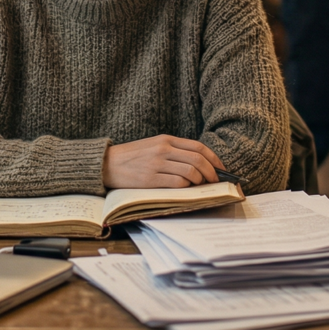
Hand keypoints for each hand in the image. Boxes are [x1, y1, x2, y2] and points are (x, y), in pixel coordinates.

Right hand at [102, 135, 225, 188]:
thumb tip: (199, 163)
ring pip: (191, 172)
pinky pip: (177, 184)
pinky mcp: (151, 179)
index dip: (214, 158)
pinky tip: (185, 189)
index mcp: (166, 139)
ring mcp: (157, 164)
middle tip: (215, 181)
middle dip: (211, 172)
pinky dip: (186, 188)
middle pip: (198, 160)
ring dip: (200, 181)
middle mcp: (163, 149)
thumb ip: (174, 151)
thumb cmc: (132, 156)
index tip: (221, 168)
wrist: (107, 163)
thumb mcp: (154, 145)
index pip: (198, 147)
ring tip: (199, 186)